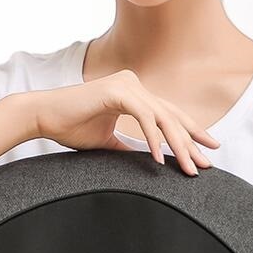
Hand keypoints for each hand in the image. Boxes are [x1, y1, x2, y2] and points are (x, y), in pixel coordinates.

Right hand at [30, 69, 219, 175]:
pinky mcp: (116, 91)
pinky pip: (144, 116)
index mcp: (133, 92)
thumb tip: (145, 161)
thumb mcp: (107, 140)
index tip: (207, 152)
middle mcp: (133, 84)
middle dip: (193, 140)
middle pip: (172, 115)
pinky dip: (154, 138)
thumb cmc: (70, 126)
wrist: (42, 116)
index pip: (168, 114)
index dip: (190, 133)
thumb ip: (128, 146)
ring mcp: (126, 84)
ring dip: (179, 144)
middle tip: (209, 161)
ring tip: (190, 168)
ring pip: (163, 117)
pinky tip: (161, 159)